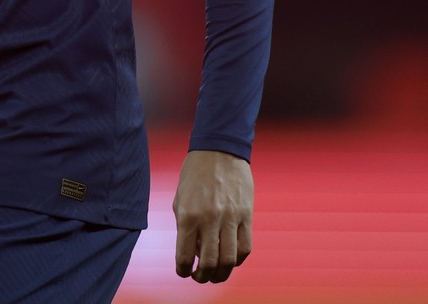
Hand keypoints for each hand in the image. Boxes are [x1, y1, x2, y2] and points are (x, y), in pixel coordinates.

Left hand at [173, 148, 252, 282]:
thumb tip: (192, 252)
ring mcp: (230, 217)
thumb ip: (184, 226)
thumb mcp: (180, 198)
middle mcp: (209, 218)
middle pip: (209, 263)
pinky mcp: (246, 214)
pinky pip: (246, 247)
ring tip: (217, 274)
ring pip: (230, 259)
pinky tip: (232, 258)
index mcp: (188, 214)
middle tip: (200, 278)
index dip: (182, 271)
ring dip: (222, 273)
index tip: (184, 272)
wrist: (219, 149)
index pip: (184, 255)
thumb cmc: (195, 173)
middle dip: (203, 277)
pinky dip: (239, 259)